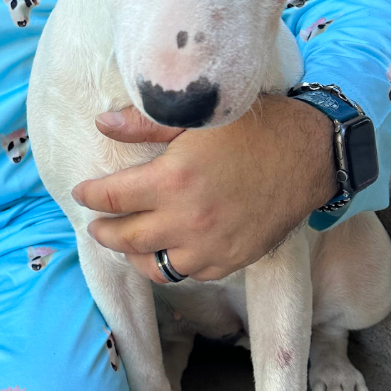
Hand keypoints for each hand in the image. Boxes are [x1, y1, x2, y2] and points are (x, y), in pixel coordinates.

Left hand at [73, 94, 337, 282]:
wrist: (308, 153)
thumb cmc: (250, 126)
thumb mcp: (195, 117)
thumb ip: (142, 123)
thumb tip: (102, 123)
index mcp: (171, 181)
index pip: (113, 198)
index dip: (92, 196)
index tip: (81, 192)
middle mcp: (187, 221)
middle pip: (127, 238)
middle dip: (104, 231)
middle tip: (94, 224)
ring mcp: (212, 246)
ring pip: (157, 266)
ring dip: (134, 256)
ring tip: (125, 244)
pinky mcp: (234, 259)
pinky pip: (191, 273)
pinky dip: (172, 264)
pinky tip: (166, 250)